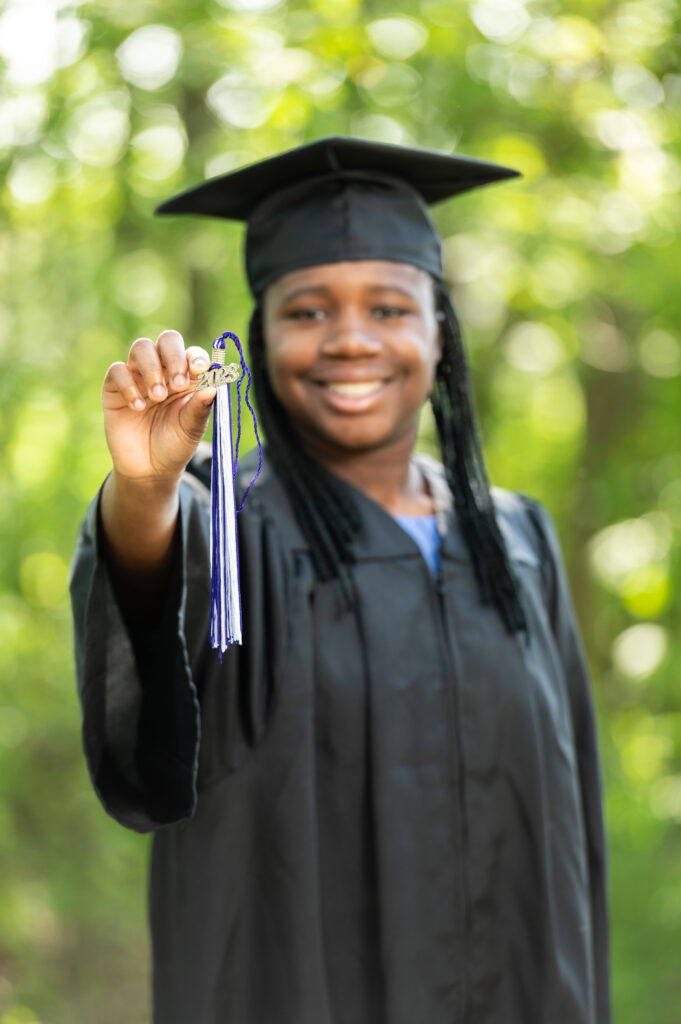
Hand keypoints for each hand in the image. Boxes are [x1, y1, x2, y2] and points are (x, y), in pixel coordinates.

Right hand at [102, 329, 215, 486]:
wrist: (149, 469)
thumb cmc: (175, 445)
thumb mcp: (192, 429)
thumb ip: (201, 407)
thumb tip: (215, 386)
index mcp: (189, 376)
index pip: (193, 353)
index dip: (197, 357)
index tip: (200, 371)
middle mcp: (164, 370)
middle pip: (167, 340)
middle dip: (174, 357)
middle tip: (178, 384)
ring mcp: (139, 376)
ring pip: (141, 348)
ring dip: (151, 368)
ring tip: (157, 396)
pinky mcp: (116, 388)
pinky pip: (118, 370)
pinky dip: (128, 385)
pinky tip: (138, 406)